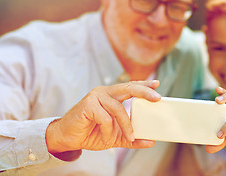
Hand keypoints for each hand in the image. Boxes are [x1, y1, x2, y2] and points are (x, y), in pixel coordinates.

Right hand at [46, 80, 160, 154]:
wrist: (68, 138)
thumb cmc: (90, 133)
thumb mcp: (115, 136)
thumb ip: (132, 138)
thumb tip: (150, 142)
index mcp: (111, 96)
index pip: (130, 86)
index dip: (144, 84)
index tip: (157, 83)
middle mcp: (104, 92)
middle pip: (128, 88)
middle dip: (144, 92)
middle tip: (157, 98)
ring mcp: (95, 96)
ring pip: (118, 109)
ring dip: (125, 125)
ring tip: (128, 137)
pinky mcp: (87, 105)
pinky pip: (105, 118)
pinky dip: (108, 130)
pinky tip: (105, 136)